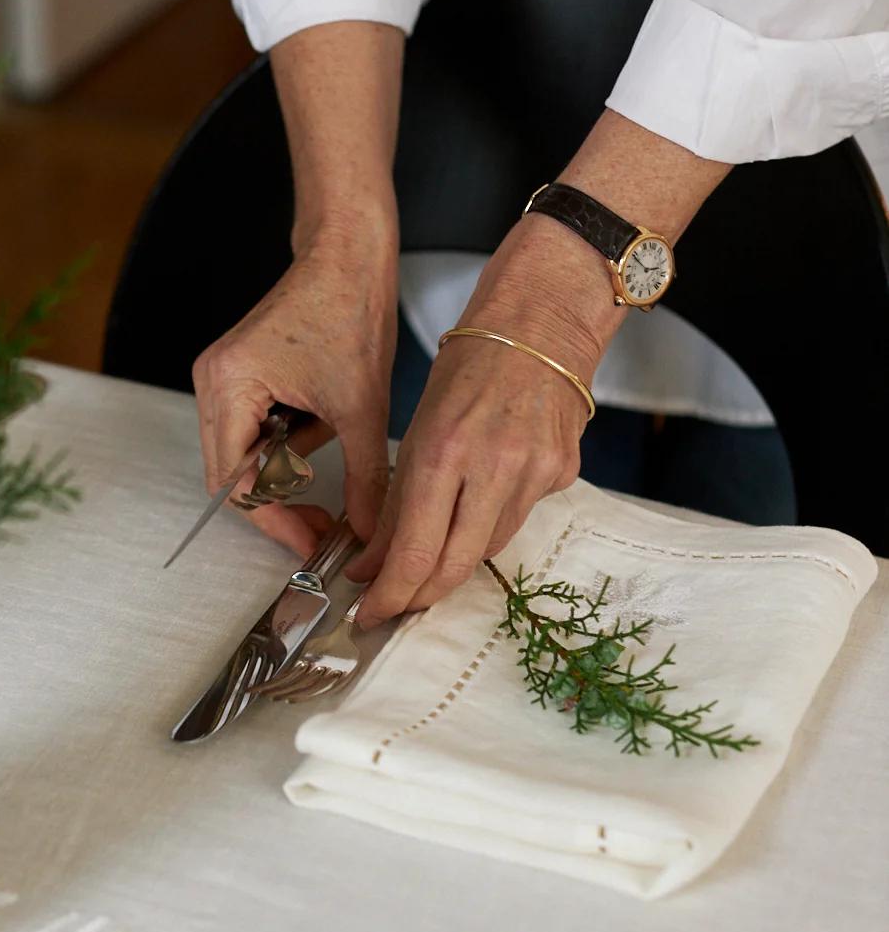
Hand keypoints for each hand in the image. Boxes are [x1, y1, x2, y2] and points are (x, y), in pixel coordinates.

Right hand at [191, 227, 397, 554]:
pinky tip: (323, 429)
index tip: (311, 543)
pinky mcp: (240, 376)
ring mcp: (222, 379)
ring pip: (246, 455)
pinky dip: (289, 445)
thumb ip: (364, 477)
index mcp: (229, 386)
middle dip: (280, 502)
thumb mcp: (363, 407)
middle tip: (322, 526)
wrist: (348, 253)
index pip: (236, 482)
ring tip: (332, 460)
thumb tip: (368, 532)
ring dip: (287, 470)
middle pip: (232, 474)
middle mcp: (212, 383)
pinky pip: (256, 431)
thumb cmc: (350, 309)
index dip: (274, 520)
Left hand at [351, 218, 610, 625]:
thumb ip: (398, 500)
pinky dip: (489, 521)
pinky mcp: (563, 474)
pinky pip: (518, 518)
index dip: (390, 593)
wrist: (542, 321)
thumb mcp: (418, 425)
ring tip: (428, 552)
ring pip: (487, 548)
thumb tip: (374, 563)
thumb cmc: (470, 364)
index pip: (415, 551)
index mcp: (444, 450)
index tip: (368, 610)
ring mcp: (535, 473)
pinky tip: (483, 495)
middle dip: (419, 596)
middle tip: (394, 606)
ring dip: (452, 559)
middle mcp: (494, 467)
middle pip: (454, 567)